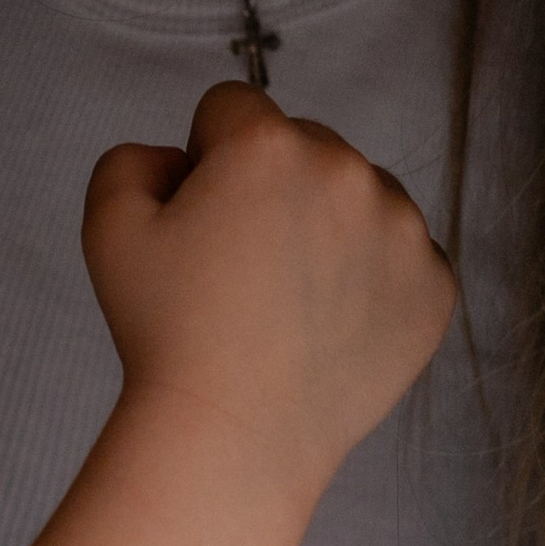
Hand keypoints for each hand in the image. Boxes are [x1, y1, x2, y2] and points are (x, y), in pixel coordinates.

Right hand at [80, 81, 455, 523]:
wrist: (235, 437)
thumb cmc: (166, 333)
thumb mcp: (109, 226)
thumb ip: (134, 158)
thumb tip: (185, 160)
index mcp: (268, 145)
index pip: (232, 108)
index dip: (205, 160)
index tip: (201, 221)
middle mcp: (347, 171)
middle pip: (303, 145)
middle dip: (272, 186)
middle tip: (242, 268)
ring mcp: (403, 230)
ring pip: (358, 196)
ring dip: (328, 225)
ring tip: (288, 300)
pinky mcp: (434, 285)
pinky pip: (401, 254)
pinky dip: (371, 278)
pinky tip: (329, 324)